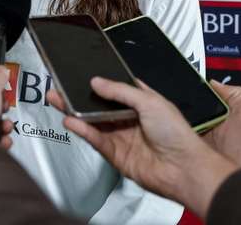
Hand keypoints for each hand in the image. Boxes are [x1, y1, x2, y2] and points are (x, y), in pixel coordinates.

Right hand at [47, 78, 236, 218]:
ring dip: (75, 112)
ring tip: (57, 100)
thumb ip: (120, 91)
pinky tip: (71, 120)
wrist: (183, 168)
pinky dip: (82, 130)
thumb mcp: (149, 101)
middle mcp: (129, 118)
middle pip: (99, 105)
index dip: (100, 81)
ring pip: (93, 121)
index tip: (80, 73)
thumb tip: (95, 81)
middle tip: (59, 87)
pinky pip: (96, 139)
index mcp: (142, 102)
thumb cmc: (175, 131)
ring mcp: (121, 136)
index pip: (116, 88)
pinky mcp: (115, 154)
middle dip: (79, 96)